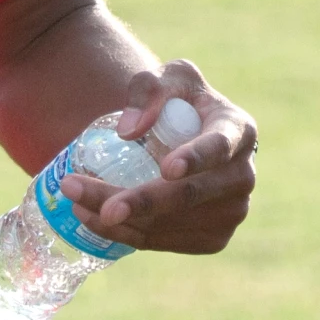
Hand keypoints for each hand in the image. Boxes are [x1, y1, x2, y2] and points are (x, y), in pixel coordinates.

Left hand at [57, 59, 255, 253]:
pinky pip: (168, 241)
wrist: (196, 135)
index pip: (219, 146)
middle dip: (143, 202)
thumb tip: (128, 131)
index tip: (166, 169)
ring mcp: (231, 212)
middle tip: (105, 208)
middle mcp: (242, 177)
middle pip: (189, 195)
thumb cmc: (183, 100)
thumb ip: (148, 89)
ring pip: (172, 223)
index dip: (195, 159)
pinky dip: (130, 235)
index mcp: (238, 131)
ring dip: (124, 222)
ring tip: (78, 204)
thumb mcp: (169, 77)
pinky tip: (96, 219)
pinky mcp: (213, 238)